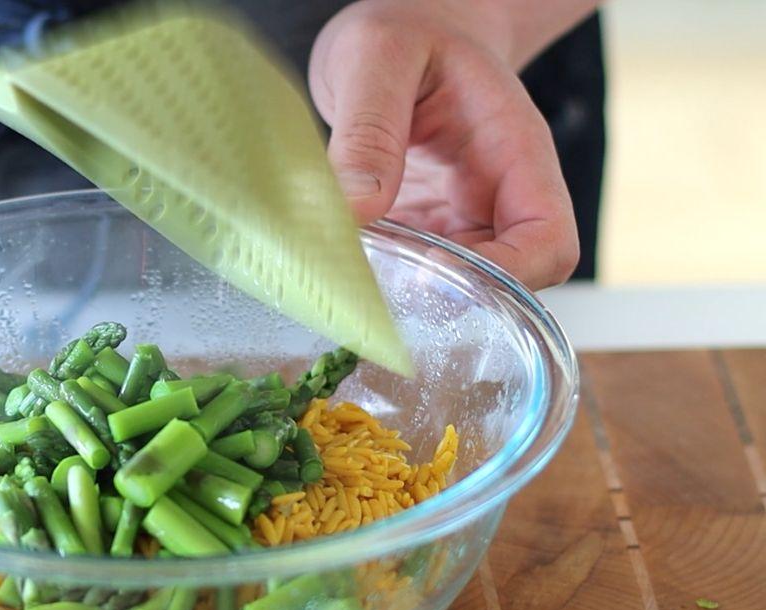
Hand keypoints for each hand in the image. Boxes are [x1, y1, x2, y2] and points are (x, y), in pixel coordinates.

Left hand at [310, 0, 579, 288]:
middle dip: (453, 296)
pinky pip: (413, 273)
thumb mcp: (376, 57)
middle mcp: (496, 195)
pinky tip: (343, 264)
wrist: (401, 32)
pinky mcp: (421, 229)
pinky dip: (381, 279)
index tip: (434, 268)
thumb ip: (369, 128)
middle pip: (509, 280)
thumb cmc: (403, 31)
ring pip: (457, 286)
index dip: (507, 272)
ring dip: (409, 293)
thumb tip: (358, 209)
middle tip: (381, 290)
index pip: (549, 238)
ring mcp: (459, 218)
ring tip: (355, 277)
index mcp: (513, 151)